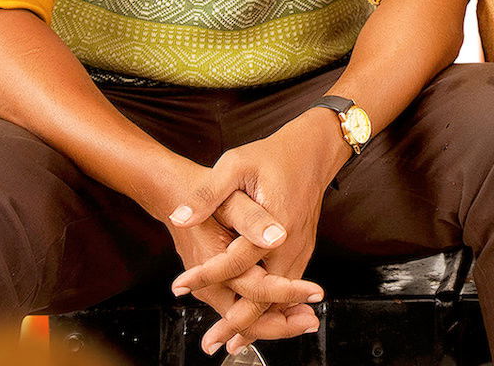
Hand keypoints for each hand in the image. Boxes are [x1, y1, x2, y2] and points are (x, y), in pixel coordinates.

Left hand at [166, 110, 352, 354]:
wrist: (314, 151)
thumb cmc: (271, 155)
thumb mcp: (235, 165)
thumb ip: (208, 194)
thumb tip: (180, 216)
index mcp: (273, 225)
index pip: (234, 262)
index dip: (205, 275)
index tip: (179, 286)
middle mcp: (290, 245)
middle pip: (263, 296)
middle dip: (237, 323)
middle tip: (211, 344)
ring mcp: (300, 250)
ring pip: (278, 299)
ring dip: (254, 322)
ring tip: (227, 342)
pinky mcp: (304, 250)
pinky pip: (287, 288)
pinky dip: (271, 308)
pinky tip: (255, 320)